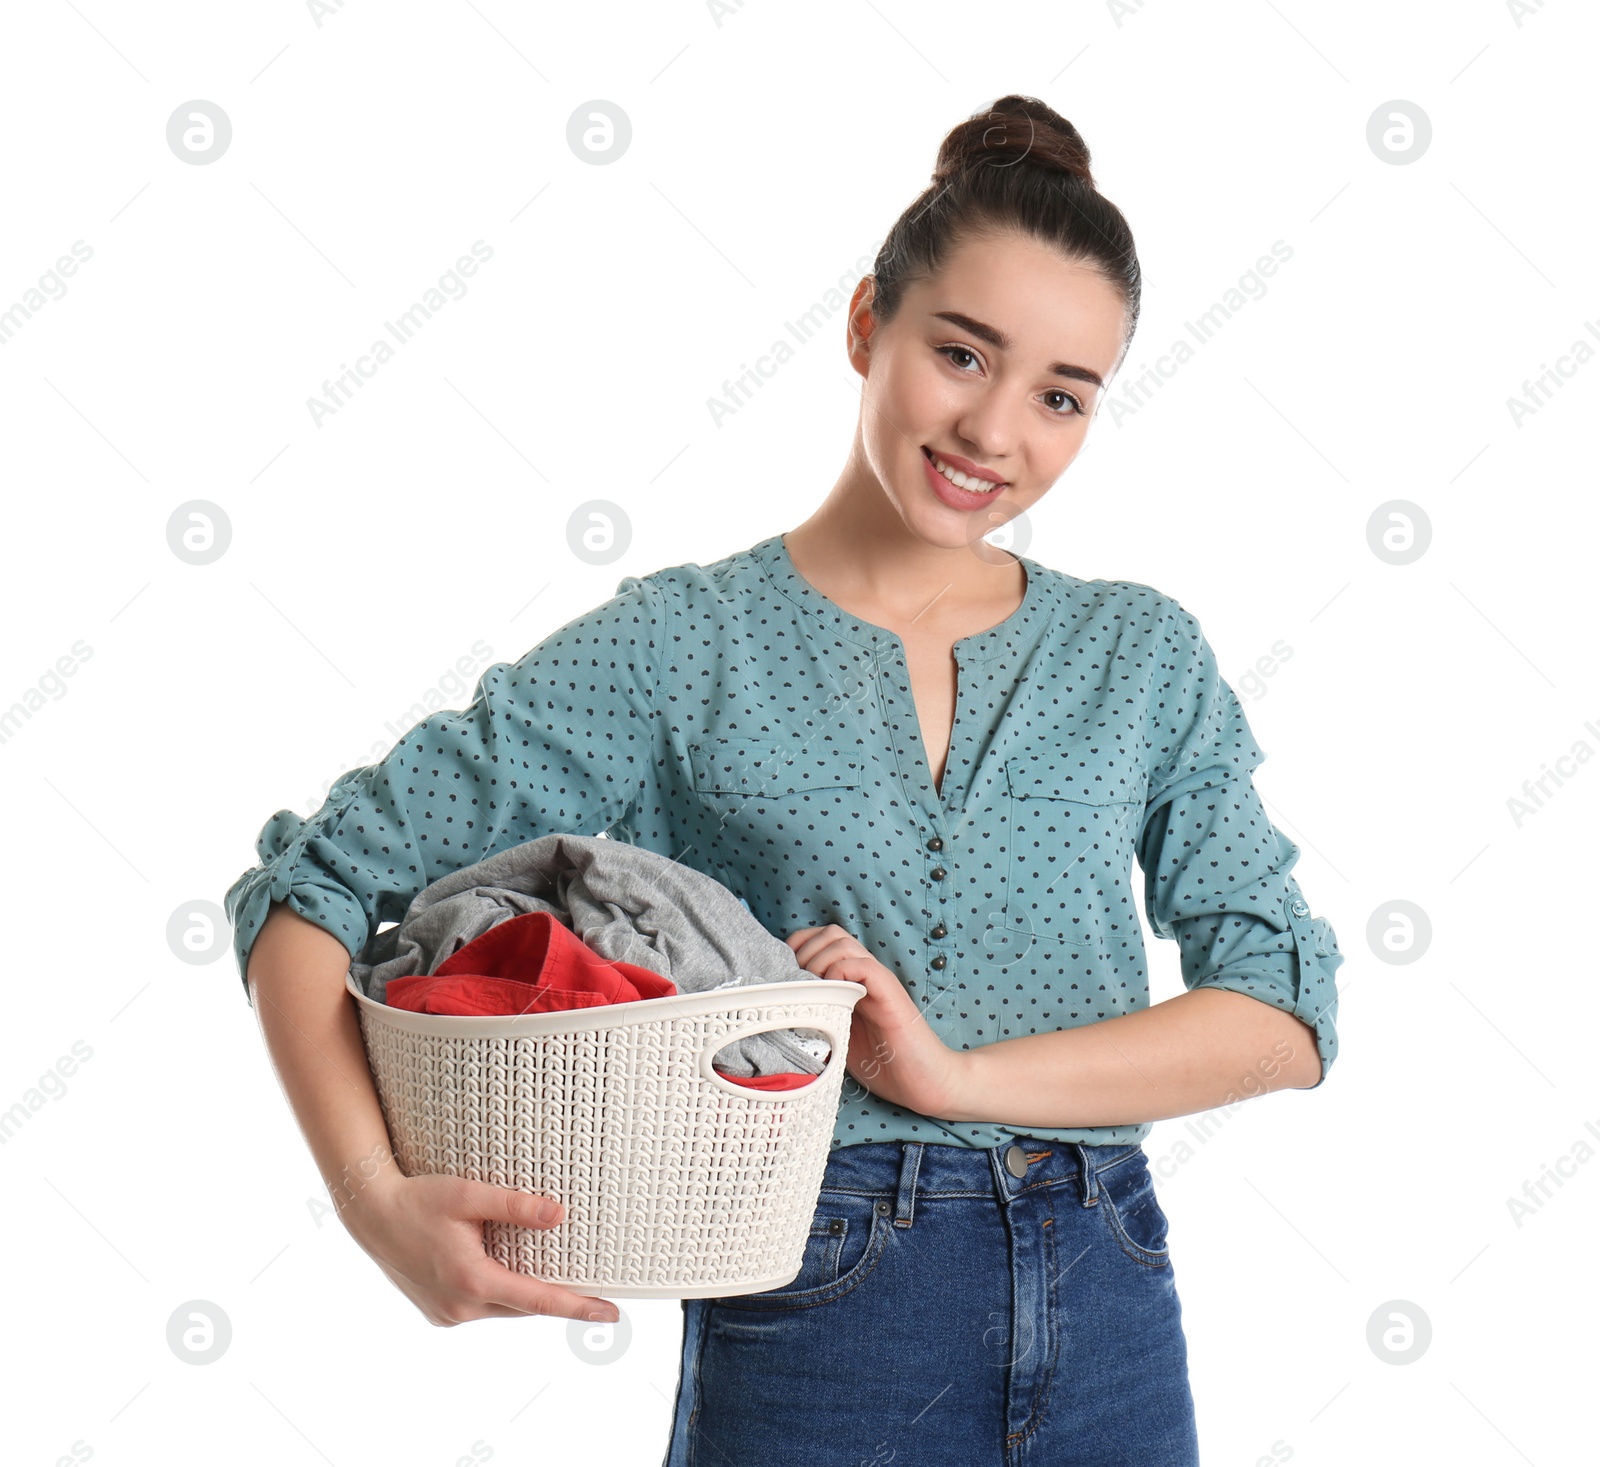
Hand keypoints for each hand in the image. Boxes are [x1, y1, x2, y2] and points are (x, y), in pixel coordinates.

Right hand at [339, 1171, 619, 1326]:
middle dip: (557, 1301)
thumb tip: (559, 1215)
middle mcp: (460, 1306)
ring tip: (557, 1282)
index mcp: (472, 1280)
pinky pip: (483, 1308)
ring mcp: (447, 1313)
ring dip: (526, 1296)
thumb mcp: (468, 1195)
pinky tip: (508, 1275)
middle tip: (595, 1295)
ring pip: (503, 1309)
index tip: (610, 1312)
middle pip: (524, 1307)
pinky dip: (500, 1295)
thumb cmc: (419, 1199)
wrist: (371, 1215)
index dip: (578, 1307)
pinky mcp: (439, 1312)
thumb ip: (514, 1206)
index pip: (539, 1300)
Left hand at [786, 925, 967, 1117]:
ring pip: (841, 943)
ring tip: (813, 993)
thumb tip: (782, 1013)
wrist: (925, 1083)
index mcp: (852, 980)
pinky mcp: (890, 992)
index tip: (785, 976)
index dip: (797, 949)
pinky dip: (839, 973)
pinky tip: (834, 998)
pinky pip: (862, 965)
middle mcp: (865, 974)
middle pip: (829, 934)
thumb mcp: (839, 1038)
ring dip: (818, 961)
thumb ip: (818, 1018)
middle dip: (803, 952)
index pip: (820, 940)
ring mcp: (878, 981)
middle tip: (797, 986)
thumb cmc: (884, 1065)